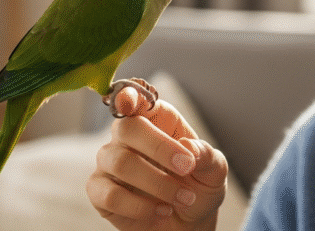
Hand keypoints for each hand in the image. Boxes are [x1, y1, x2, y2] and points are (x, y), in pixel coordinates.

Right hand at [87, 86, 228, 230]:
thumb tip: (188, 147)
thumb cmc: (198, 188)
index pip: (137, 99)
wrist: (189, 224)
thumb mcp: (215, 172)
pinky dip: (139, 206)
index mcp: (157, 120)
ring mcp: (110, 163)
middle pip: (126, 128)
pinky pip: (109, 195)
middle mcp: (128, 137)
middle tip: (187, 168)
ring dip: (157, 184)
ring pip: (119, 163)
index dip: (129, 96)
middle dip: (159, 148)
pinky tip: (160, 211)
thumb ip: (207, 156)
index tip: (130, 101)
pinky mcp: (100, 191)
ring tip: (182, 199)